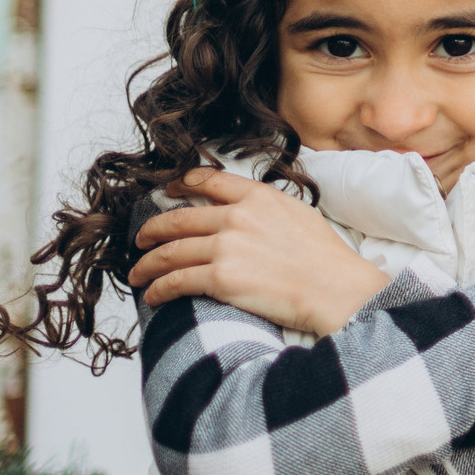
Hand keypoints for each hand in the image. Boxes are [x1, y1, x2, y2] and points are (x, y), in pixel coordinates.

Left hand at [131, 167, 392, 334]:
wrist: (336, 289)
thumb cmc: (326, 259)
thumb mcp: (300, 214)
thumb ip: (267, 208)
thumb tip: (245, 210)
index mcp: (258, 197)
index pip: (208, 181)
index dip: (181, 184)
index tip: (169, 190)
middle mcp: (237, 217)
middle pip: (178, 219)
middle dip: (152, 231)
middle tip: (141, 239)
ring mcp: (227, 247)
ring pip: (170, 252)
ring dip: (148, 264)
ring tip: (139, 273)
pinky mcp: (221, 279)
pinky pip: (176, 281)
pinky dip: (159, 288)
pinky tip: (154, 294)